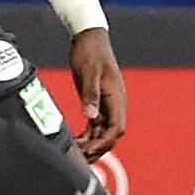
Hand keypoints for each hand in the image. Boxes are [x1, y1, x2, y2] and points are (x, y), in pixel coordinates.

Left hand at [69, 27, 128, 158]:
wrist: (89, 37)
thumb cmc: (90, 52)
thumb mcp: (89, 72)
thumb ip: (91, 94)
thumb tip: (91, 117)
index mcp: (117, 97)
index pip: (117, 128)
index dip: (104, 142)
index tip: (89, 150)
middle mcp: (115, 103)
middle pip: (112, 135)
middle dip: (98, 148)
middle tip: (80, 157)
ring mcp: (107, 103)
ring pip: (104, 132)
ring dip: (93, 144)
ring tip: (77, 153)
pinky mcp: (98, 102)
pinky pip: (97, 125)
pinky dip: (89, 135)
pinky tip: (78, 141)